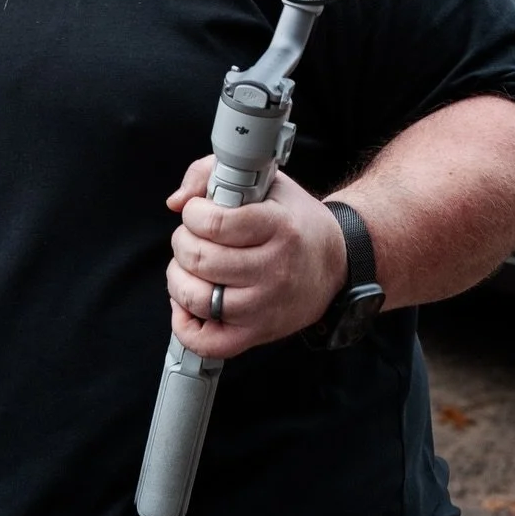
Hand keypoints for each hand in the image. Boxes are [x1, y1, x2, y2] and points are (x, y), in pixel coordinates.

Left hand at [164, 155, 346, 359]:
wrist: (337, 262)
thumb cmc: (294, 220)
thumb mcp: (265, 182)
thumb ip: (213, 173)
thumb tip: (177, 201)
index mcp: (278, 227)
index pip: (215, 223)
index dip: (192, 213)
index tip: (197, 211)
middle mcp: (275, 270)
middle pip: (200, 259)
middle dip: (182, 242)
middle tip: (193, 238)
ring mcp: (266, 306)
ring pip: (197, 299)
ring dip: (178, 278)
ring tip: (190, 267)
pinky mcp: (259, 333)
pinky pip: (208, 342)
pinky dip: (185, 323)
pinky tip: (191, 302)